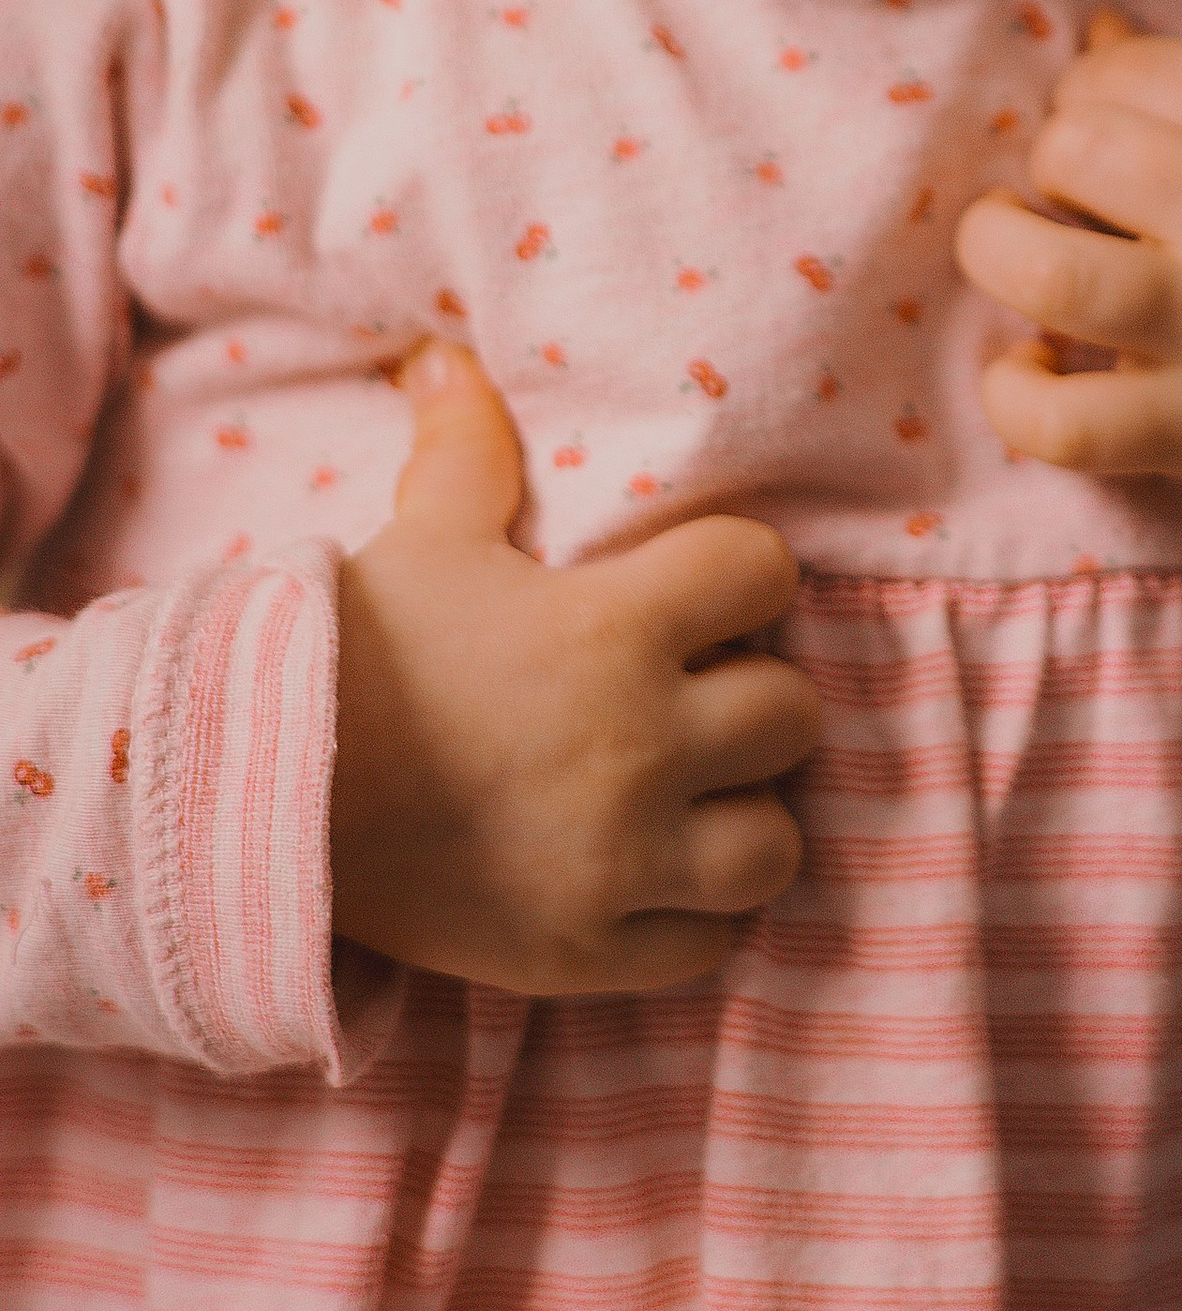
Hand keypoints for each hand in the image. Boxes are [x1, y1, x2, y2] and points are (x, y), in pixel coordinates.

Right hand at [330, 344, 823, 995]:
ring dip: (743, 815)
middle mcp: (642, 744)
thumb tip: (444, 357)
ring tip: (692, 796)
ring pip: (774, 843)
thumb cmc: (352, 655)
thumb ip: (463, 447)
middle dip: (751, 696)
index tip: (701, 591)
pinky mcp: (589, 953)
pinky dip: (695, 915)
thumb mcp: (420, 537)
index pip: (765, 573)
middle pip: (793, 712)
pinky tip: (649, 877)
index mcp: (618, 629)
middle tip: (694, 696)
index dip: (741, 574)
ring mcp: (621, 860)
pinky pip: (713, 942)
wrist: (259, 801)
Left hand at [955, 20, 1181, 629]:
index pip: (1132, 70)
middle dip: (1052, 159)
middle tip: (1080, 192)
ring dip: (998, 247)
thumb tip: (1096, 34)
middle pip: (1074, 150)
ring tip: (1014, 247)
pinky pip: (1060, 421)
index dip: (1093, 87)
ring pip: (1042, 269)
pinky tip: (1032, 365)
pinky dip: (1014, 394)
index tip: (1110, 124)